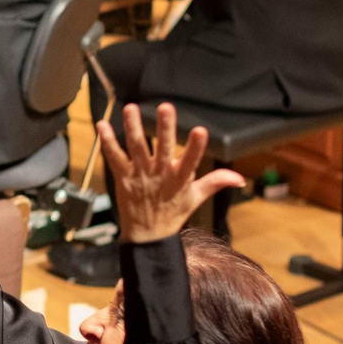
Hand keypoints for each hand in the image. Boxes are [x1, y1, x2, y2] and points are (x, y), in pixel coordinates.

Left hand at [99, 102, 246, 243]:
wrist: (147, 236)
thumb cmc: (172, 213)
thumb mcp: (196, 198)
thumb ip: (215, 182)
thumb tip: (240, 178)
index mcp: (179, 179)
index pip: (191, 160)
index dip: (195, 147)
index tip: (200, 130)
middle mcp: (159, 175)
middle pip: (162, 148)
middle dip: (165, 128)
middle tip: (165, 107)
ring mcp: (139, 175)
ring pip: (136, 148)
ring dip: (133, 127)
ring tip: (130, 109)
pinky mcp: (122, 177)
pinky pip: (114, 157)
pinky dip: (107, 141)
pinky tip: (102, 125)